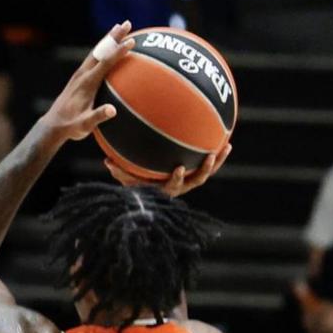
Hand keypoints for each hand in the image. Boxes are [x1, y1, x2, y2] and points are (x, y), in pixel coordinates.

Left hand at [41, 21, 134, 142]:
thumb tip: (112, 110)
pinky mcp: (78, 77)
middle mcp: (82, 75)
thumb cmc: (71, 126)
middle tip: (127, 23)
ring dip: (108, 39)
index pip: (105, 63)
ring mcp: (79, 75)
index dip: (118, 52)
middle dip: (114, 36)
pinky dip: (102, 48)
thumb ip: (97, 117)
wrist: (53, 125)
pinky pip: (93, 58)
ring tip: (119, 27)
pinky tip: (108, 46)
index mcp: (86, 83)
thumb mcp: (85, 125)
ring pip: (96, 51)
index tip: (131, 41)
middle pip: (100, 50)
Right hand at [104, 143, 231, 197]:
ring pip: (206, 172)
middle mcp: (181, 187)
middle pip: (197, 180)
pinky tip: (225, 139)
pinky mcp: (196, 172)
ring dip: (217, 161)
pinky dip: (217, 154)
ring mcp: (190, 180)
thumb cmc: (136, 183)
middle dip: (204, 169)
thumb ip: (118, 171)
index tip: (178, 168)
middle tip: (210, 157)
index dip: (177, 178)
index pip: (173, 186)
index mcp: (166, 189)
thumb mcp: (126, 178)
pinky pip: (208, 163)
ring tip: (226, 147)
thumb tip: (106, 161)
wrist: (151, 193)